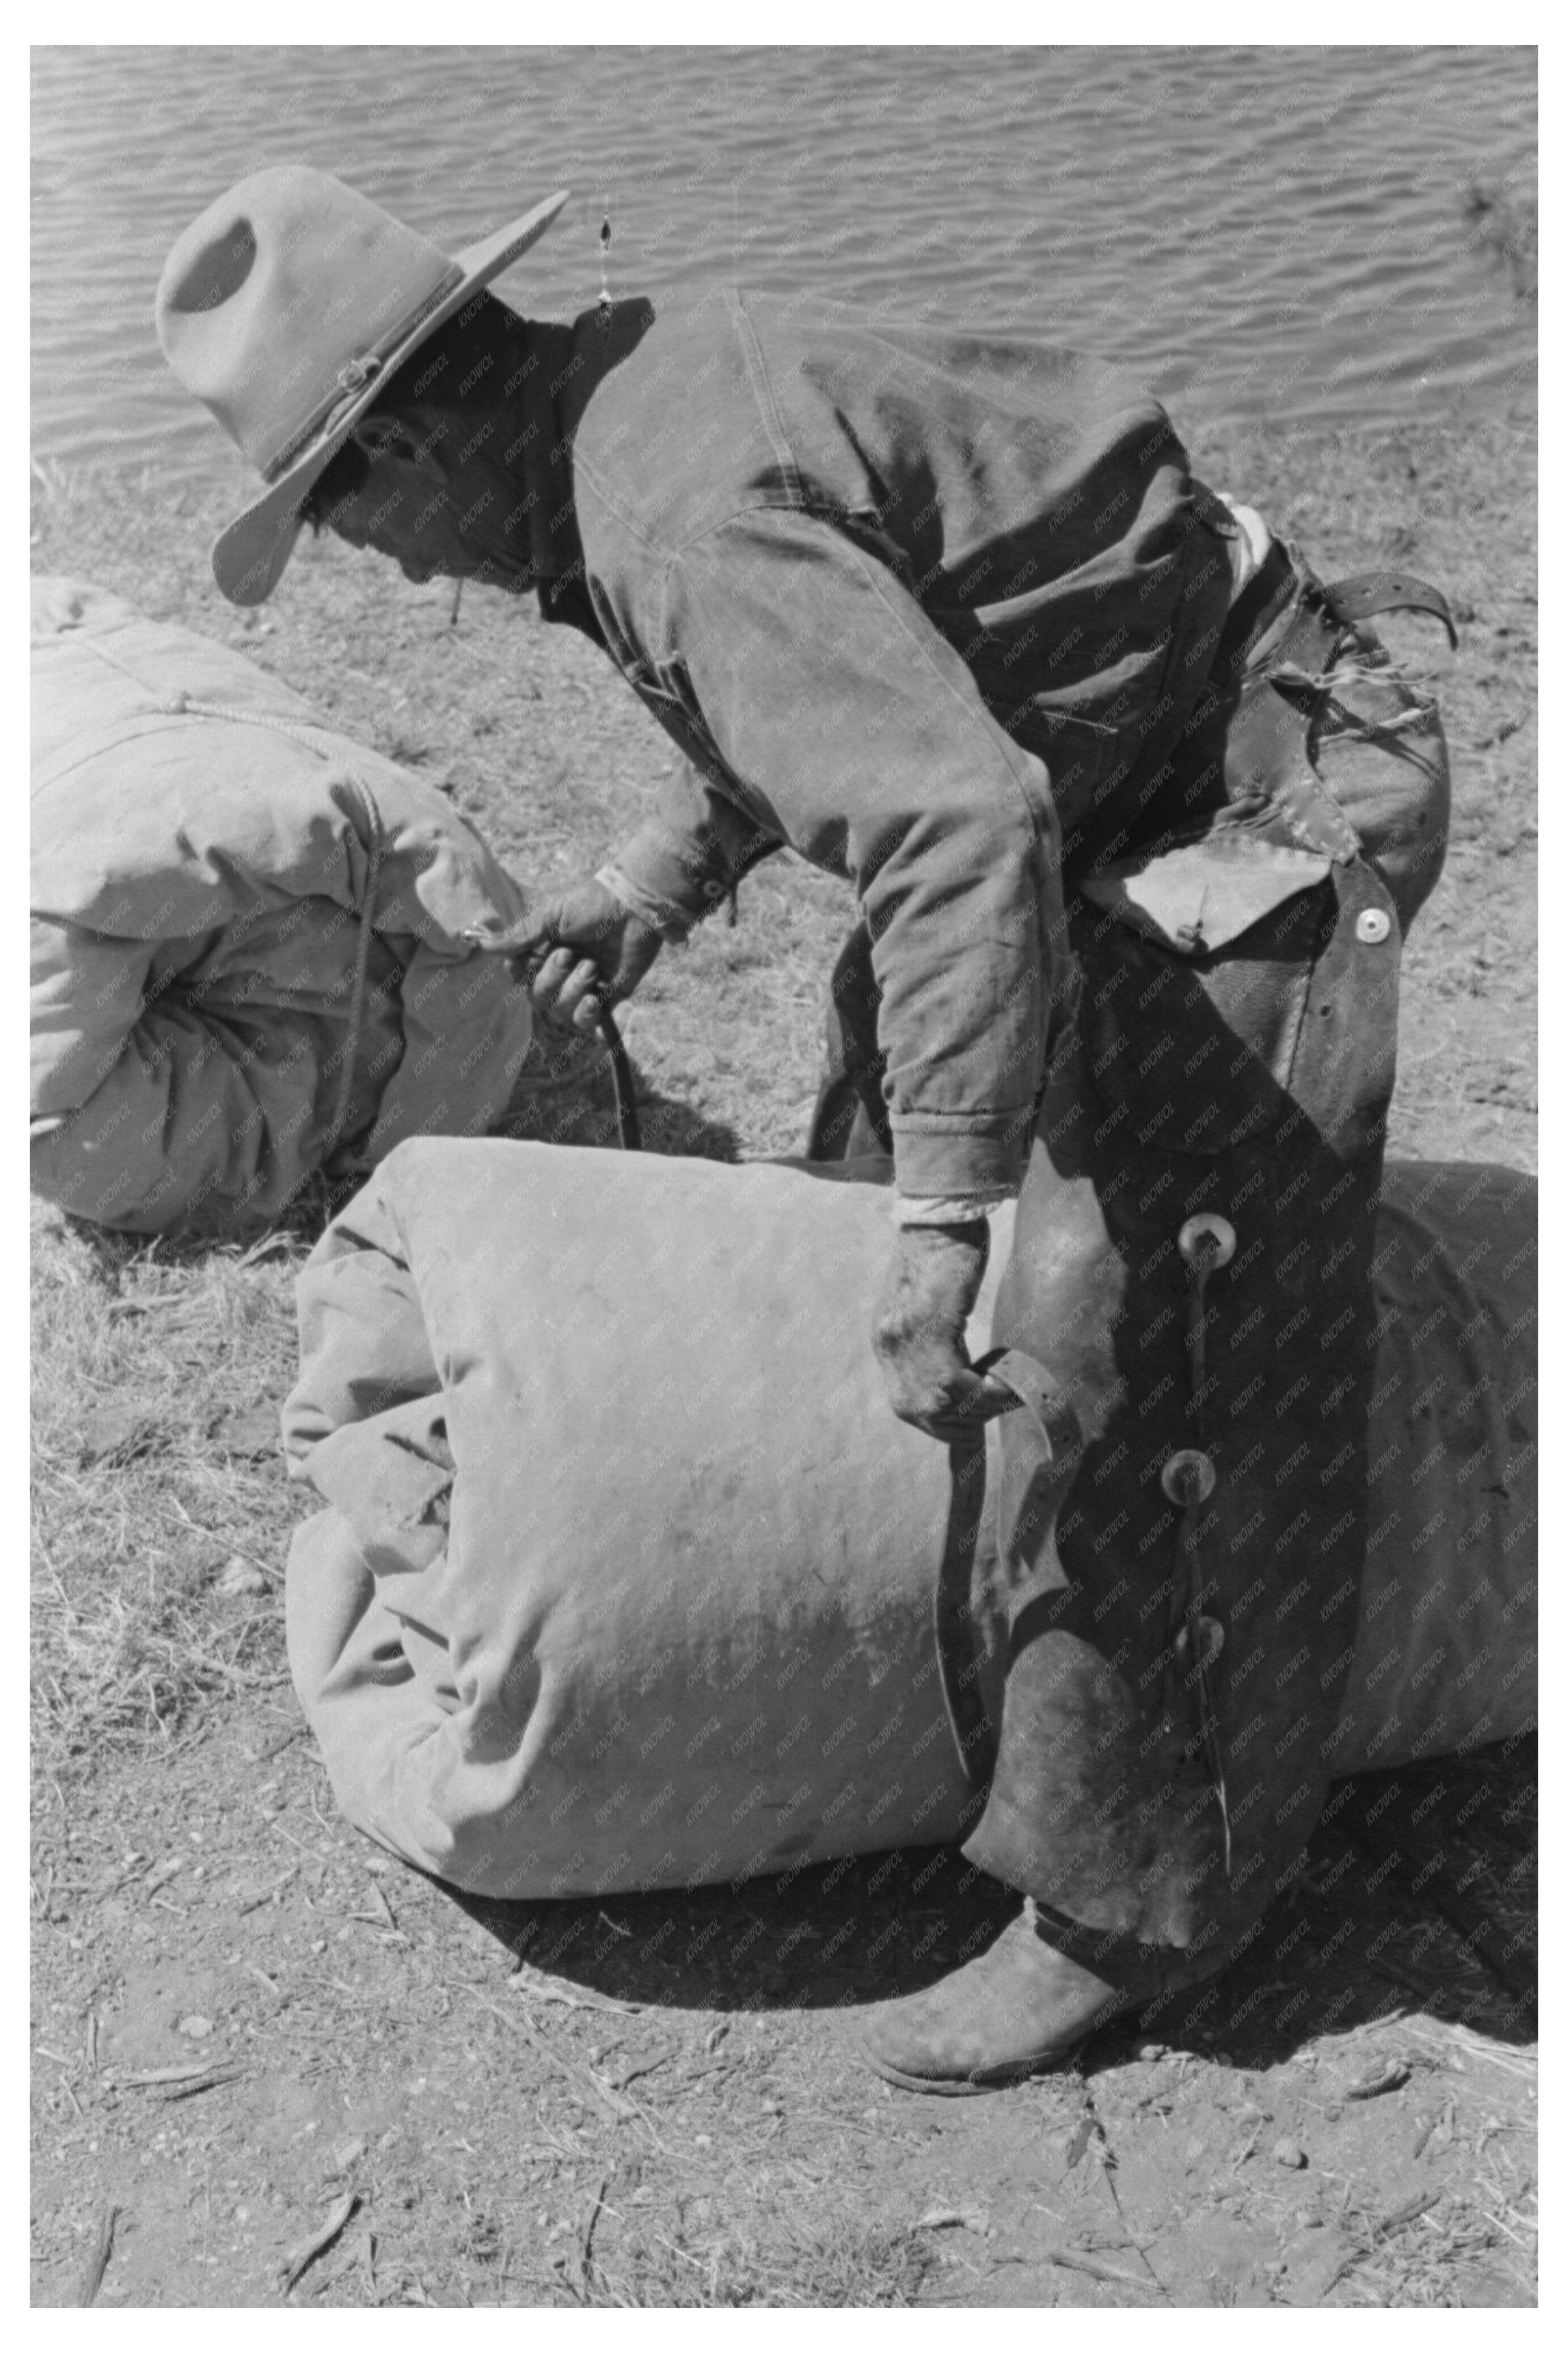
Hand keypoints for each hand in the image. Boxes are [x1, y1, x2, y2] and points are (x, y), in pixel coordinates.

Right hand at [504, 877, 662, 1032]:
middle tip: (570, 955)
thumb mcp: (551, 914)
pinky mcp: (608, 997)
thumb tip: (482, 945)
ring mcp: (584, 987)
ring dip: (573, 990)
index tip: (530, 958)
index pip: (518, 977)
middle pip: (537, 998)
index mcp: (544, 950)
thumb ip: (520, 936)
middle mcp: (561, 972)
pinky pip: (588, 1023)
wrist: (635, 908)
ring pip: (560, 1011)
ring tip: (592, 968)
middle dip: (550, 979)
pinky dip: (587, 1016)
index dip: (521, 974)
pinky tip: (595, 1000)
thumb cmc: (593, 903)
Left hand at [872, 1222, 1015, 1440]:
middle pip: (922, 1413)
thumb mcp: (930, 1305)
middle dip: (964, 1424)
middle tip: (998, 1405)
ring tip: (1008, 1392)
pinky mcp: (929, 1324)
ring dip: (981, 1407)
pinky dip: (985, 1390)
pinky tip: (1006, 1380)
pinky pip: (954, 1381)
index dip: (944, 1424)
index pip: (908, 1407)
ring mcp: (905, 1336)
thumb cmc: (945, 1251)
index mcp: (886, 1340)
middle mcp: (889, 1344)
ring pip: (941, 1404)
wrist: (941, 1211)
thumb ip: (934, 1343)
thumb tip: (960, 1382)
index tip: (975, 1425)